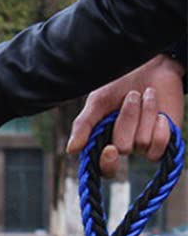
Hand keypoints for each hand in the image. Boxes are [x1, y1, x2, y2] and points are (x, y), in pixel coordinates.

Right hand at [67, 55, 184, 178]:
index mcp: (102, 142)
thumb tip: (71, 150)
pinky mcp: (165, 139)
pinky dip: (160, 126)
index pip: (103, 168)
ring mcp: (144, 145)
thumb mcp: (96, 102)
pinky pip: (160, 144)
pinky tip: (160, 113)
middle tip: (131, 96)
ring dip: (145, 113)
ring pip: (142, 142)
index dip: (107, 163)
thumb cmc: (119, 84)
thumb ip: (83, 126)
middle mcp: (123, 147)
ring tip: (145, 96)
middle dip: (127, 119)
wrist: (152, 67)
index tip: (110, 149)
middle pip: (123, 149)